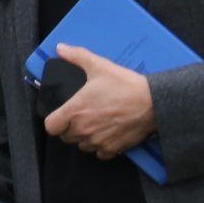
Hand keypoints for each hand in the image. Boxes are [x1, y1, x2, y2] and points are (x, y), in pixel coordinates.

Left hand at [43, 45, 157, 159]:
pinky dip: (101, 146)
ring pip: (82, 145)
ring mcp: (98, 141)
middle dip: (70, 127)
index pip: (50, 127)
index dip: (54, 120)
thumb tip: (60, 48)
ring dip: (85, 137)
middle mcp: (83, 130)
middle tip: (82, 115)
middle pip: (66, 137)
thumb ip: (76, 56)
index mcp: (75, 112)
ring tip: (95, 123)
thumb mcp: (99, 65)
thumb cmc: (124, 85)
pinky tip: (108, 133)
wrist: (152, 103)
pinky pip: (99, 153)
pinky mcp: (113, 149)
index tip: (61, 115)